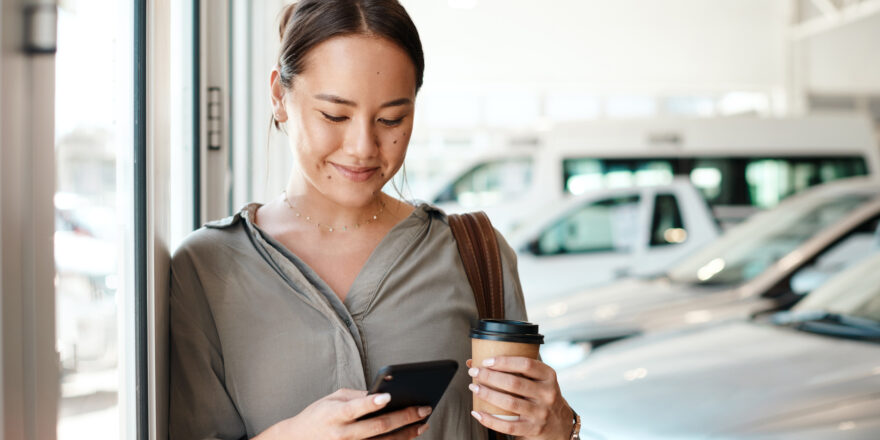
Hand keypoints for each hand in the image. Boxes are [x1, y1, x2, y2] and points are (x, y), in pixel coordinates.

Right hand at [254, 388, 430, 439]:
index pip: (355, 408)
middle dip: (403, 417)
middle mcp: (342, 434)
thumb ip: (356, 396)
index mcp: (335, 414)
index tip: (388, 396)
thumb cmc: (319, 415)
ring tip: (423, 423)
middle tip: (424, 408)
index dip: (371, 403)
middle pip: (378, 427)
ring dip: (406, 433)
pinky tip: (409, 436)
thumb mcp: (332, 399)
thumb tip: (384, 394)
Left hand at [467, 357, 573, 439]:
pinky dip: (490, 420)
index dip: (504, 361)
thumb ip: (513, 370)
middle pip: (514, 383)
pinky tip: (478, 413)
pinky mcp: (533, 429)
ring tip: (474, 388)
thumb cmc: (541, 397)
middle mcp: (547, 394)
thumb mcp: (537, 381)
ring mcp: (541, 413)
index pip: (526, 364)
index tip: (487, 361)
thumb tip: (474, 361)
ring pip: (510, 403)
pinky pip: (508, 426)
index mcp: (548, 377)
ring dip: (488, 394)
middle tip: (475, 372)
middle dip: (490, 376)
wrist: (560, 425)